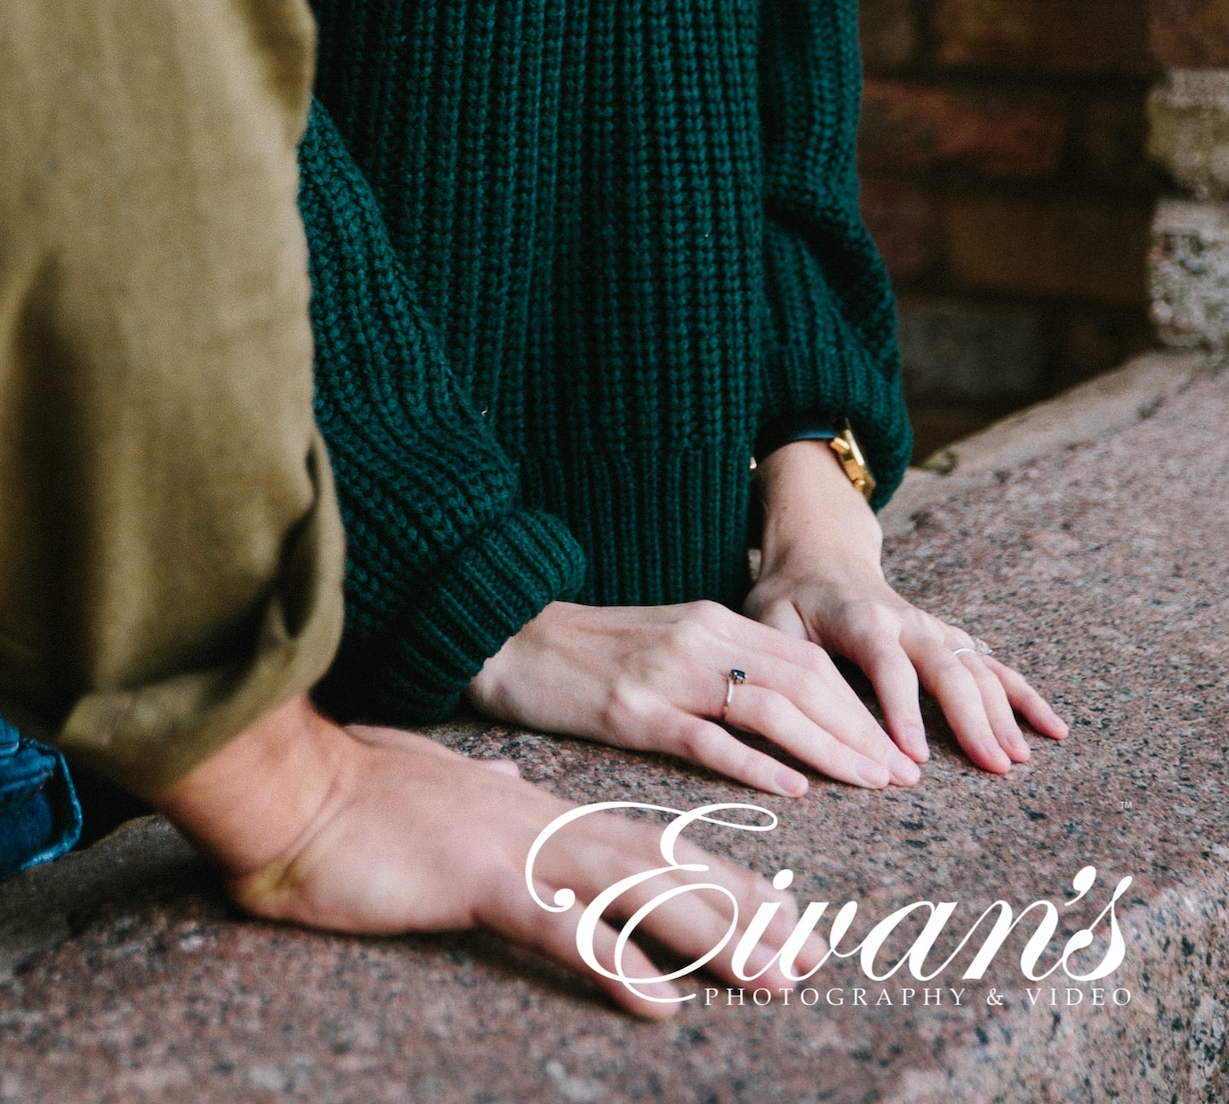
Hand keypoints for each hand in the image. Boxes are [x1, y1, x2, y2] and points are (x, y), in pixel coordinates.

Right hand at [152, 696, 823, 1018]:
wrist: (290, 787)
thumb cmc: (351, 794)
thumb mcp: (435, 785)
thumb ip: (483, 788)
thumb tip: (513, 780)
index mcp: (534, 806)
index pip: (647, 843)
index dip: (720, 878)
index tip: (780, 912)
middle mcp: (542, 819)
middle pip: (665, 865)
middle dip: (745, 911)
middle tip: (812, 954)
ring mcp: (514, 845)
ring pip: (636, 890)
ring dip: (711, 936)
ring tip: (773, 976)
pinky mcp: (476, 878)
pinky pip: (558, 927)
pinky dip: (614, 963)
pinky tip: (660, 1005)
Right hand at [467, 596, 918, 798]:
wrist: (506, 633)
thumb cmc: (588, 651)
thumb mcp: (667, 645)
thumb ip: (723, 668)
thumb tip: (788, 715)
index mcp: (712, 620)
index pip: (807, 660)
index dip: (859, 703)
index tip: (896, 746)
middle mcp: (699, 638)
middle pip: (802, 681)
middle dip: (860, 729)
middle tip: (902, 774)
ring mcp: (666, 673)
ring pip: (769, 707)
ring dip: (829, 746)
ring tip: (870, 781)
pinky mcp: (632, 709)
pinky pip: (706, 737)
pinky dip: (756, 761)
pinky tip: (793, 787)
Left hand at [746, 439, 1067, 776]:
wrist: (819, 554)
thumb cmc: (789, 596)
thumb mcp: (768, 620)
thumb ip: (784, 662)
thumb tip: (792, 716)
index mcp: (862, 619)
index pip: (888, 667)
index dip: (901, 713)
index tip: (915, 762)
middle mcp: (907, 621)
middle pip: (947, 668)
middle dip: (972, 719)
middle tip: (993, 768)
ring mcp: (934, 629)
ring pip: (976, 668)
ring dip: (1003, 713)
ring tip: (1019, 759)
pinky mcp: (949, 639)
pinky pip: (993, 666)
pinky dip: (1024, 695)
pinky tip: (1053, 727)